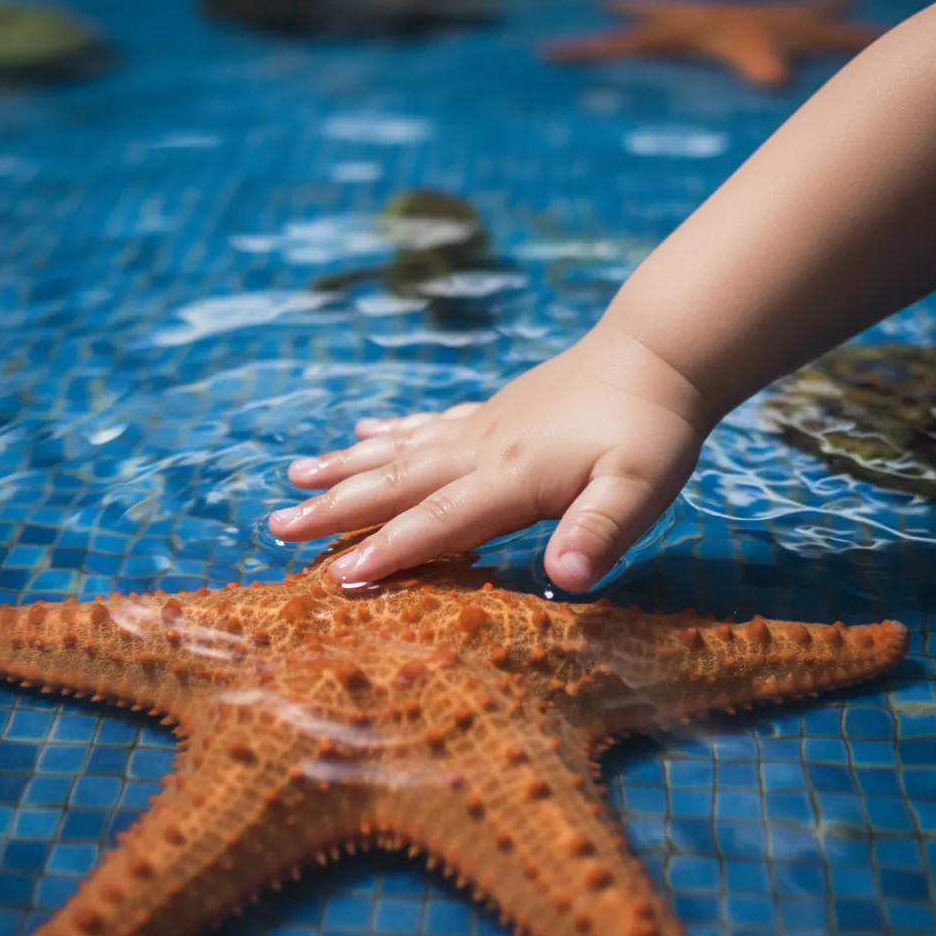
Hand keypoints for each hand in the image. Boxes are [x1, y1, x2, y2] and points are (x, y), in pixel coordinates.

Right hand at [268, 326, 714, 591]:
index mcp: (511, 477)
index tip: (336, 577)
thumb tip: (569, 580)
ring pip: (400, 450)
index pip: (438, 521)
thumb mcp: (640, 488)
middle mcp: (482, 450)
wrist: (656, 355)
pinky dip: (392, 430)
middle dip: (337, 508)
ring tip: (296, 475)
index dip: (389, 551)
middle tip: (279, 526)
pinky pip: (428, 423)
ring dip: (347, 466)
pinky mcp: (492, 413)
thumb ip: (600, 531)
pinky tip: (365, 428)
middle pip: (398, 482)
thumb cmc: (651, 431)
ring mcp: (482, 427)